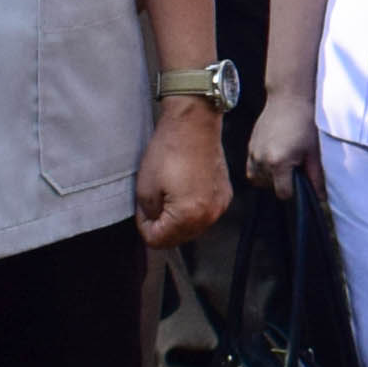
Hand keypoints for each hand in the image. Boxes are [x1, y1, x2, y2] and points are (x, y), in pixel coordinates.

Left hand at [139, 101, 231, 248]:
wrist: (194, 125)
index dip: (144, 227)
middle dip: (162, 226)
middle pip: (178, 239)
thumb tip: (155, 222)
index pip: (158, 241)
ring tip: (169, 194)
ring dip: (178, 219)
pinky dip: (193, 209)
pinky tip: (185, 190)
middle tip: (153, 202)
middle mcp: (209, 216)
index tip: (142, 210)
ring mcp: (220, 206)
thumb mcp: (145, 188)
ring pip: (192, 227)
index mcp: (188, 217)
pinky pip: (205, 213)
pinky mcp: (225, 195)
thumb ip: (149, 215)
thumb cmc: (168, 152)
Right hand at [245, 83, 315, 198]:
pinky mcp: (249, 146)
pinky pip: (251, 168)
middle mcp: (261, 161)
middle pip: (269, 188)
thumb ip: (316, 179)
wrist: (288, 100)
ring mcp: (253, 153)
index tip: (300, 181)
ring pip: (257, 180)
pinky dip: (261, 169)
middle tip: (294, 166)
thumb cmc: (305, 125)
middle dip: (282, 183)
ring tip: (284, 162)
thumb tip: (321, 200)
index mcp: (278, 163)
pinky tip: (274, 157)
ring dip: (269, 178)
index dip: (293, 192)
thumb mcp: (313, 153)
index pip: (283, 194)